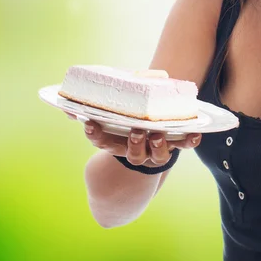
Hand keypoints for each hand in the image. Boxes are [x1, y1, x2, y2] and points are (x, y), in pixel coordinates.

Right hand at [65, 112, 201, 166]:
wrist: (150, 132)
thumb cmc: (126, 119)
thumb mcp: (110, 113)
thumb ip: (92, 108)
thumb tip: (64, 106)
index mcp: (116, 141)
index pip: (101, 141)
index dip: (95, 135)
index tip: (89, 123)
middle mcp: (135, 149)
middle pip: (132, 153)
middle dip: (134, 144)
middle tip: (135, 132)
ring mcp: (155, 149)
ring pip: (157, 154)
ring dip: (159, 146)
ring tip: (159, 134)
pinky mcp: (174, 144)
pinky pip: (183, 145)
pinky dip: (189, 141)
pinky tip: (196, 134)